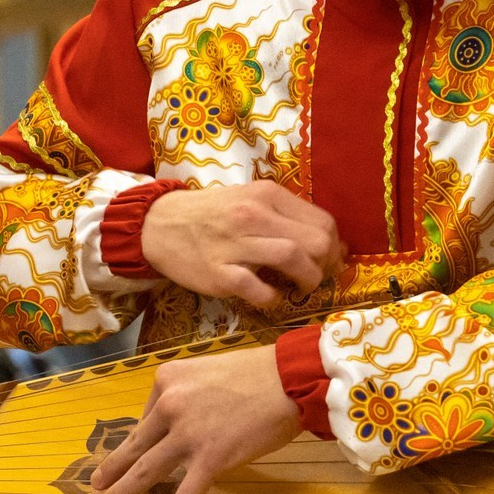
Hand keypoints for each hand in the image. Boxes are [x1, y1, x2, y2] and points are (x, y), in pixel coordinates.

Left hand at [83, 344, 303, 493]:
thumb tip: (177, 425)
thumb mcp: (206, 372)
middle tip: (93, 489)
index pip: (146, 418)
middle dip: (110, 472)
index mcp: (165, 381)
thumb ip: (185, 396)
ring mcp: (186, 435)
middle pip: (133, 447)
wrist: (290, 378)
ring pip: (145, 473)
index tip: (144, 454)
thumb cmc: (258, 374)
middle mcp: (167, 406)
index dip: (146, 440)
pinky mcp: (210, 460)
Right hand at [138, 181, 342, 308]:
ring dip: (307, 281)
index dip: (335, 246)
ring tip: (299, 287)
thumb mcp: (248, 199)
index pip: (322, 221)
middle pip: (315, 241)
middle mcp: (253, 215)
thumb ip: (284, 215)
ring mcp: (235, 244)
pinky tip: (269, 296)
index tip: (329, 260)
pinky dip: (272, 298)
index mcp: (266, 195)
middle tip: (317, 276)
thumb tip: (328, 242)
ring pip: (293, 259)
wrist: (158, 225)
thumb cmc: (210, 214)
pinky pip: (259, 290)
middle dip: (326, 265)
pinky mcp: (220, 273)